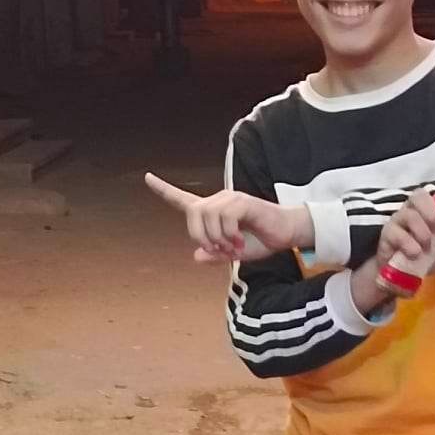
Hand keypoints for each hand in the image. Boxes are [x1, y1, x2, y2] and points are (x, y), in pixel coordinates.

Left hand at [144, 174, 311, 262]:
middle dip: (200, 235)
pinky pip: (226, 217)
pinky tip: (239, 241)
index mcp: (213, 212)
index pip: (183, 199)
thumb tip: (197, 256)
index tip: (147, 177)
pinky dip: (229, 234)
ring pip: (208, 215)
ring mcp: (231, 199)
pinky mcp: (244, 202)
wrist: (287, 234)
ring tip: (231, 248)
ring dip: (217, 238)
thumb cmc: (261, 241)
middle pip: (193, 212)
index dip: (164, 190)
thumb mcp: (234, 254)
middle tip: (217, 251)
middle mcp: (219, 201)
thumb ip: (215, 255)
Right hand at [375, 189, 434, 274]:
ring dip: (422, 232)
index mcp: (426, 210)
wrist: (404, 277)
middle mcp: (410, 210)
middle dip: (432, 213)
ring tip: (426, 248)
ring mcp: (396, 221)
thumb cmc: (426, 257)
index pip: (431, 193)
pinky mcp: (386, 236)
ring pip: (408, 215)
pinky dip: (408, 244)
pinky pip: (396, 233)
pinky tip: (415, 254)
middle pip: (418, 196)